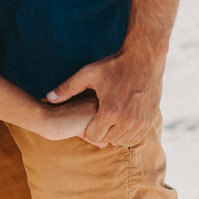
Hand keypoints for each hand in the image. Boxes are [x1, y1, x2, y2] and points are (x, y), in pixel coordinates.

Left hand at [45, 44, 163, 146]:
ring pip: (122, 141)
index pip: (93, 135)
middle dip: (102, 131)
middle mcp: (126, 120)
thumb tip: (48, 97)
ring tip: (111, 120)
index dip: (89, 128)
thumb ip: (68, 88)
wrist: (145, 57)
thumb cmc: (114, 65)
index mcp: (110, 111)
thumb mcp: (89, 73)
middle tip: (100, 118)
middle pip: (107, 140)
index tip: (89, 118)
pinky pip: (136, 138)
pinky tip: (122, 122)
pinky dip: (128, 134)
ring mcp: (140, 122)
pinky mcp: (150, 120)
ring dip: (115, 134)